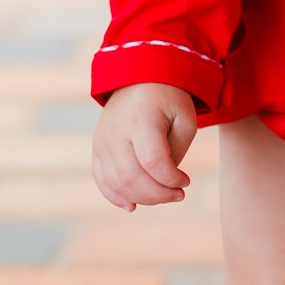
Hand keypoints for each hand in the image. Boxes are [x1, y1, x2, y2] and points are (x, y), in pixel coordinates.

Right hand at [91, 82, 198, 213]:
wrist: (140, 78)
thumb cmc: (169, 100)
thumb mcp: (184, 119)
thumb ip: (175, 153)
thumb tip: (163, 184)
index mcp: (141, 120)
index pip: (154, 162)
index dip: (171, 179)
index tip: (186, 181)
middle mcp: (116, 132)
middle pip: (132, 176)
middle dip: (159, 194)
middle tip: (179, 195)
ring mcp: (102, 141)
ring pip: (116, 183)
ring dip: (142, 198)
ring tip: (163, 196)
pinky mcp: (97, 148)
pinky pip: (102, 179)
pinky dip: (116, 196)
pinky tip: (133, 206)